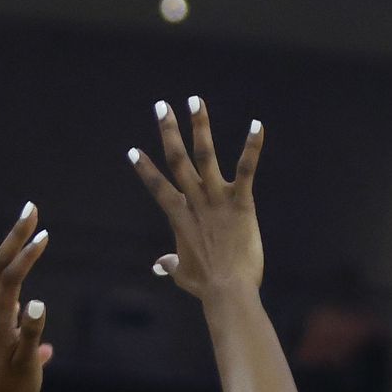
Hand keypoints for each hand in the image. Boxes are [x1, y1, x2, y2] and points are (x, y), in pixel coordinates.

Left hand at [0, 204, 50, 391]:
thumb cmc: (13, 390)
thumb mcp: (26, 365)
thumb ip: (31, 335)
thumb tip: (37, 303)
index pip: (11, 275)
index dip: (26, 253)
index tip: (44, 232)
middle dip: (15, 235)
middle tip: (31, 208)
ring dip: (12, 248)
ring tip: (28, 229)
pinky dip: (8, 272)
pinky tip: (17, 272)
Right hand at [128, 97, 264, 301]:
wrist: (228, 291)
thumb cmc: (207, 286)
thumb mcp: (184, 274)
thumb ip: (171, 264)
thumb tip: (159, 264)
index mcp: (180, 217)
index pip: (158, 187)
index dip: (145, 169)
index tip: (133, 150)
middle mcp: (195, 203)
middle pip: (176, 160)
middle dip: (168, 131)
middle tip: (161, 106)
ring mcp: (217, 200)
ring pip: (204, 155)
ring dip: (199, 126)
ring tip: (194, 100)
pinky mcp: (241, 203)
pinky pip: (246, 169)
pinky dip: (252, 147)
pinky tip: (258, 125)